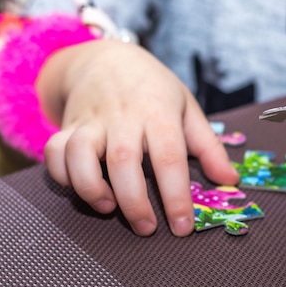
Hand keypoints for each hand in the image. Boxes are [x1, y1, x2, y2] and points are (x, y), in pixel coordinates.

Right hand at [37, 40, 238, 235]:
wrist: (107, 58)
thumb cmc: (155, 90)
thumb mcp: (188, 110)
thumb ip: (209, 147)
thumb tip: (230, 179)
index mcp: (159, 114)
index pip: (170, 158)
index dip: (175, 196)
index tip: (183, 227)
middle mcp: (124, 117)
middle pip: (124, 161)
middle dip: (134, 202)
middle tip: (147, 228)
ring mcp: (92, 120)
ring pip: (80, 154)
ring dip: (90, 187)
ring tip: (107, 208)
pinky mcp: (68, 125)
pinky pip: (55, 151)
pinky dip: (61, 174)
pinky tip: (81, 188)